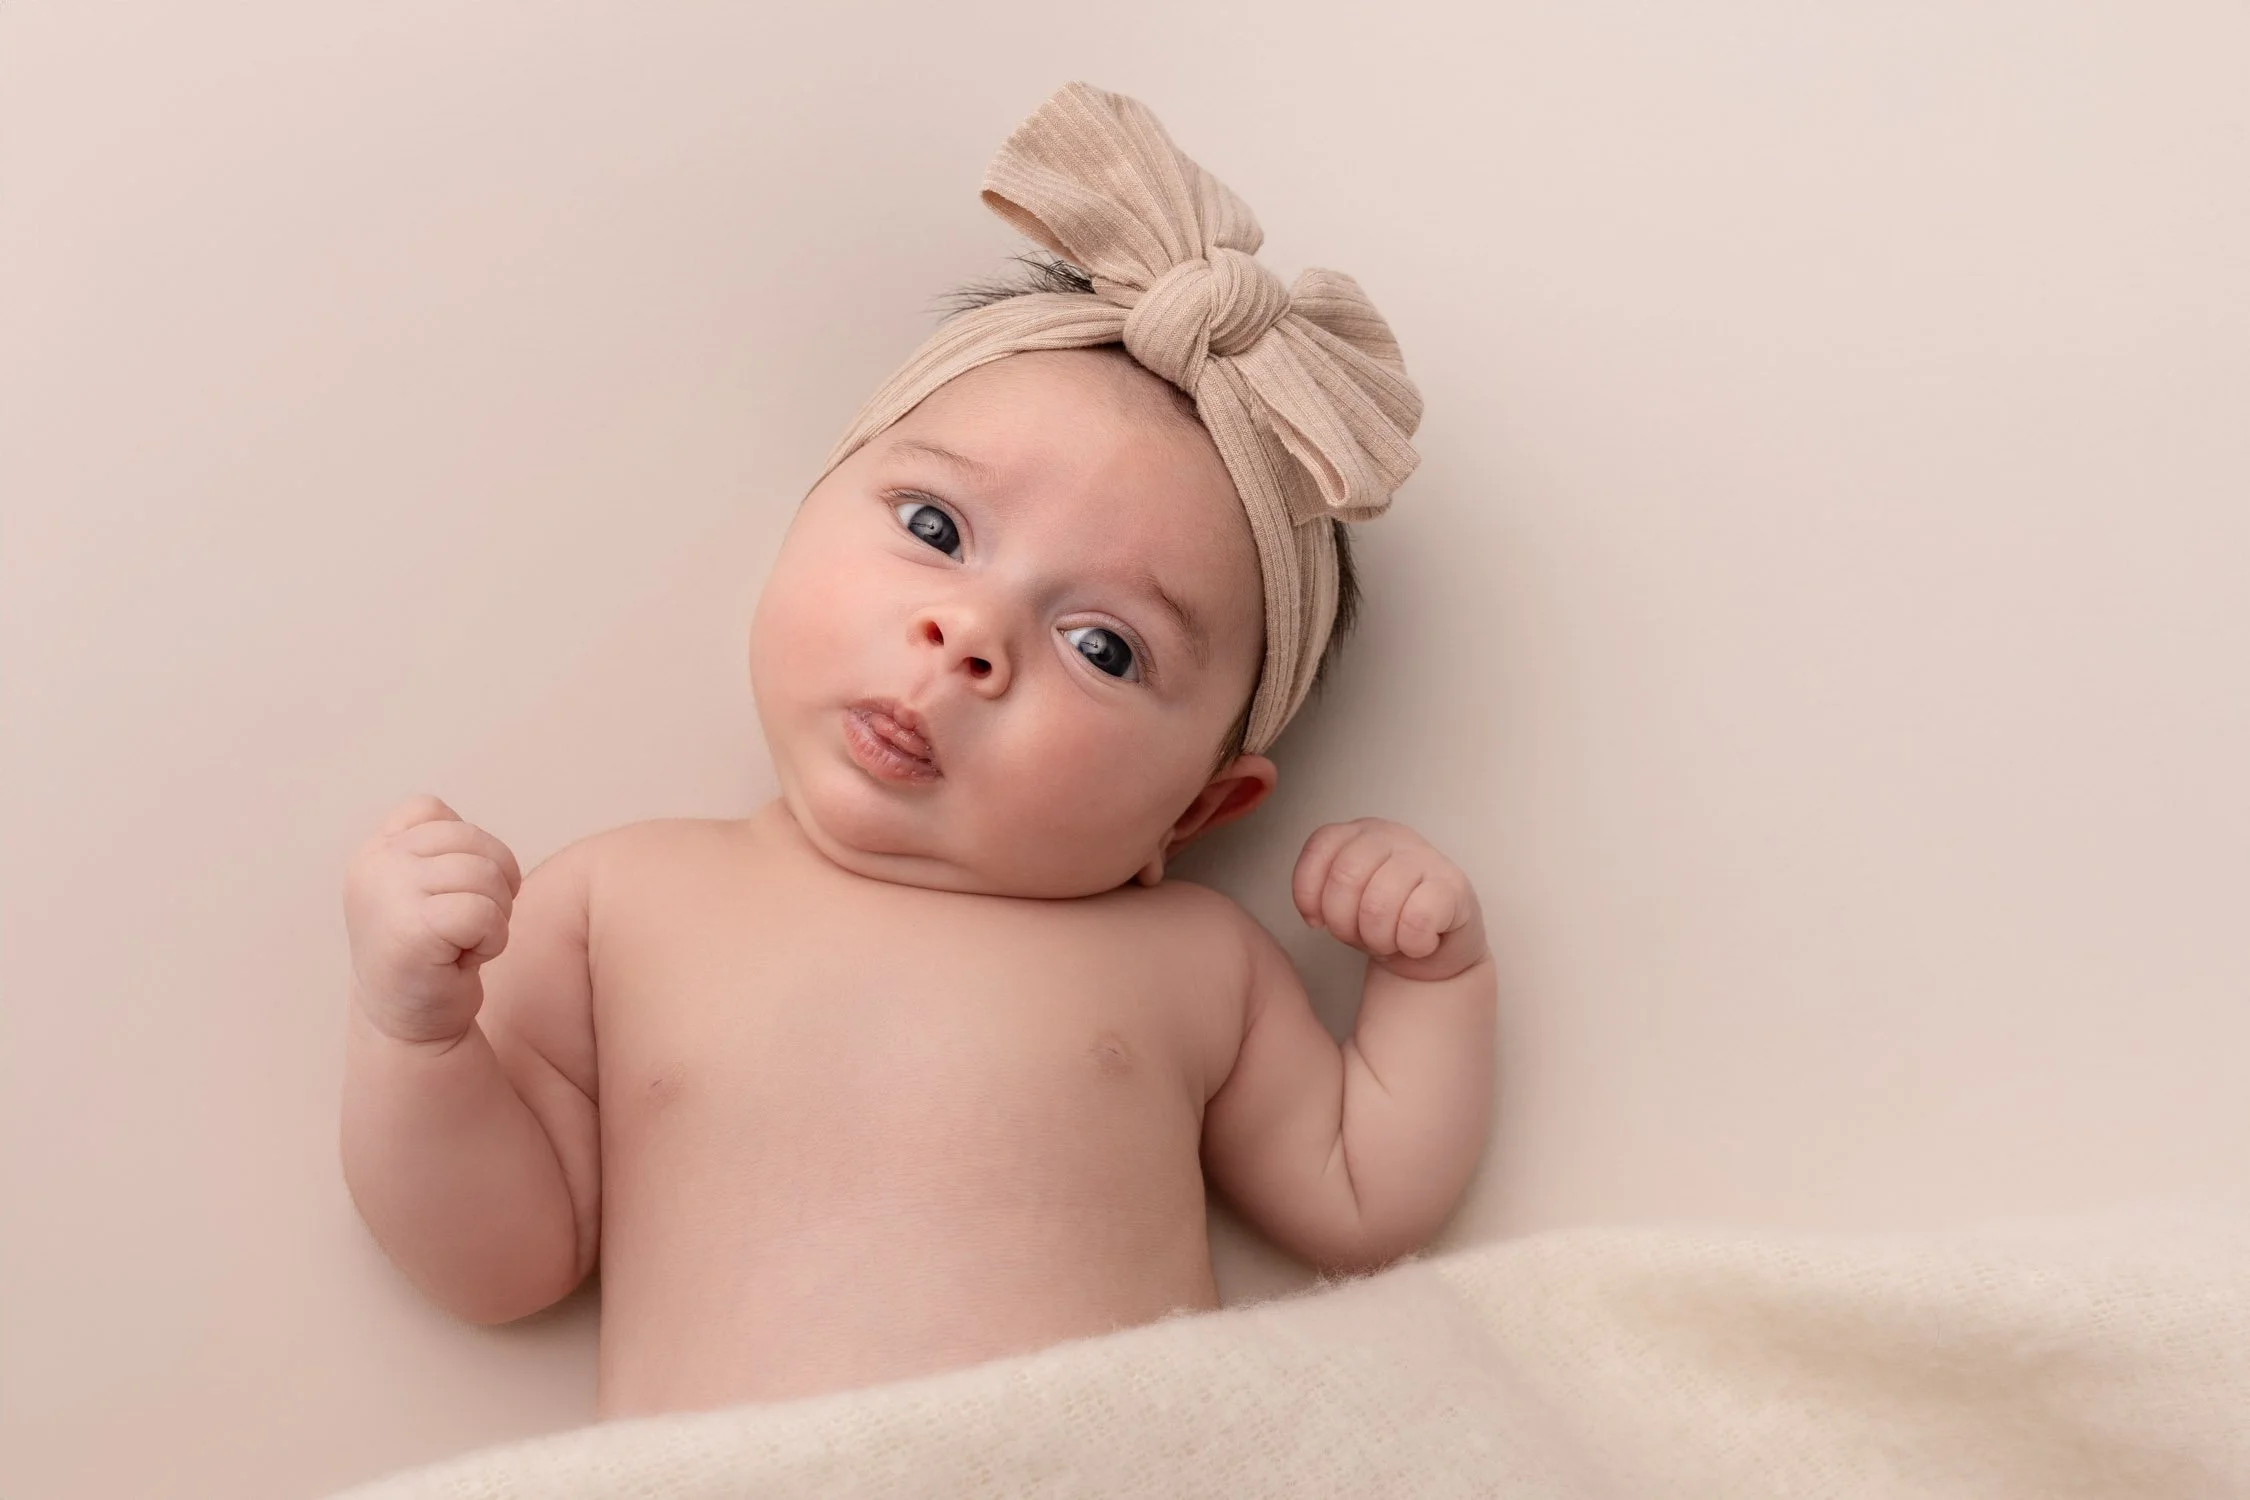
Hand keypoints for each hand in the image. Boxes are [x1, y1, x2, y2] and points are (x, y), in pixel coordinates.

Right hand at [343, 795, 523, 1044]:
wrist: (408, 1025)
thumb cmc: (430, 953)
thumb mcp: (423, 886)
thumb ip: (439, 849)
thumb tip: (484, 844)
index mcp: (375, 851)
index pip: (434, 810)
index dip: (468, 848)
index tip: (453, 892)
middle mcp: (374, 865)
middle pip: (472, 840)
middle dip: (493, 883)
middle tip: (469, 925)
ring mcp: (389, 894)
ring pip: (485, 874)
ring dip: (495, 914)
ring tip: (465, 941)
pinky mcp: (412, 929)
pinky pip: (485, 912)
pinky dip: (492, 939)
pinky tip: (465, 959)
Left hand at [1291, 818, 1488, 980]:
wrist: (1438, 948)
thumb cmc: (1386, 921)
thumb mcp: (1344, 905)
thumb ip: (1322, 895)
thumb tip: (1315, 915)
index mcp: (1358, 833)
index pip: (1318, 851)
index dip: (1309, 896)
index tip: (1318, 923)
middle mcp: (1390, 835)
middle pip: (1345, 878)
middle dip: (1343, 923)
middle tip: (1360, 937)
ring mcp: (1424, 856)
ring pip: (1379, 903)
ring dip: (1378, 939)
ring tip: (1390, 941)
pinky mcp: (1453, 885)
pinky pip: (1417, 920)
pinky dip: (1412, 945)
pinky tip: (1419, 943)